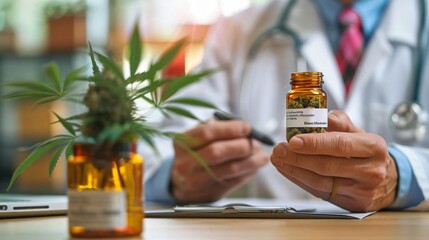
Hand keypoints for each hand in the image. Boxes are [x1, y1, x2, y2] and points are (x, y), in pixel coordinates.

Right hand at [171, 120, 269, 202]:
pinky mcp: (209, 193)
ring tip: (261, 155)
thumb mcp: (197, 137)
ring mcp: (196, 181)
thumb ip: (218, 129)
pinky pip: (235, 181)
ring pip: (230, 169)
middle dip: (241, 145)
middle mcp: (185, 163)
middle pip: (217, 152)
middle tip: (255, 142)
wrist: (180, 182)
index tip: (246, 127)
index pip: (207, 133)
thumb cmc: (195, 153)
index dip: (229, 129)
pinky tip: (254, 166)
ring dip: (251, 161)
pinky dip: (249, 172)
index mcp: (182, 143)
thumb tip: (245, 129)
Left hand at [271, 110, 397, 211]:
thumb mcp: (358, 133)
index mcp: (373, 146)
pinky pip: (320, 192)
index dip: (314, 143)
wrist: (388, 180)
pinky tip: (289, 171)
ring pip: (321, 182)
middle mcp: (371, 170)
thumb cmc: (366, 152)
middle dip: (297, 158)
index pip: (339, 144)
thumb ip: (339, 122)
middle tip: (279, 150)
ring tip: (279, 160)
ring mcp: (363, 190)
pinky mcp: (353, 204)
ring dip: (294, 170)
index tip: (293, 140)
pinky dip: (301, 180)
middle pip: (327, 166)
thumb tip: (319, 116)